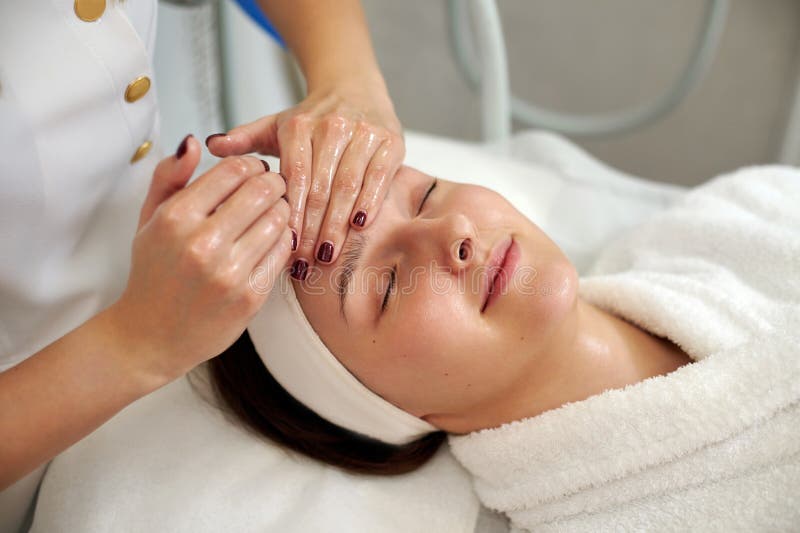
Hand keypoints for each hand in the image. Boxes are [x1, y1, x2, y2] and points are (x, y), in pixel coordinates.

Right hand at [109, 135, 291, 381]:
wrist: (151, 336)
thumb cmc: (154, 272)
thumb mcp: (149, 219)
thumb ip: (169, 176)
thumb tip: (194, 141)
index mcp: (176, 218)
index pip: (235, 170)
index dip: (252, 164)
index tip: (253, 171)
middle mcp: (202, 243)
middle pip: (263, 190)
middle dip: (274, 183)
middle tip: (272, 188)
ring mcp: (229, 272)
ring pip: (280, 219)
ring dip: (283, 210)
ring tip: (273, 213)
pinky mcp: (250, 296)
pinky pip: (284, 251)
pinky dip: (284, 239)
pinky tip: (272, 239)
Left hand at [206, 77, 404, 276]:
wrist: (355, 87)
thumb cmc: (313, 118)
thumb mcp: (275, 125)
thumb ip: (243, 139)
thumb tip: (212, 146)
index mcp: (298, 126)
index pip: (294, 179)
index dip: (290, 215)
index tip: (285, 247)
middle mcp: (331, 127)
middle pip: (320, 188)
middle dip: (312, 229)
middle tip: (305, 262)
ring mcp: (363, 133)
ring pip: (348, 186)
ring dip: (338, 224)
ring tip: (327, 254)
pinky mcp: (389, 141)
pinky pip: (378, 177)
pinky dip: (369, 203)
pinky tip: (359, 226)